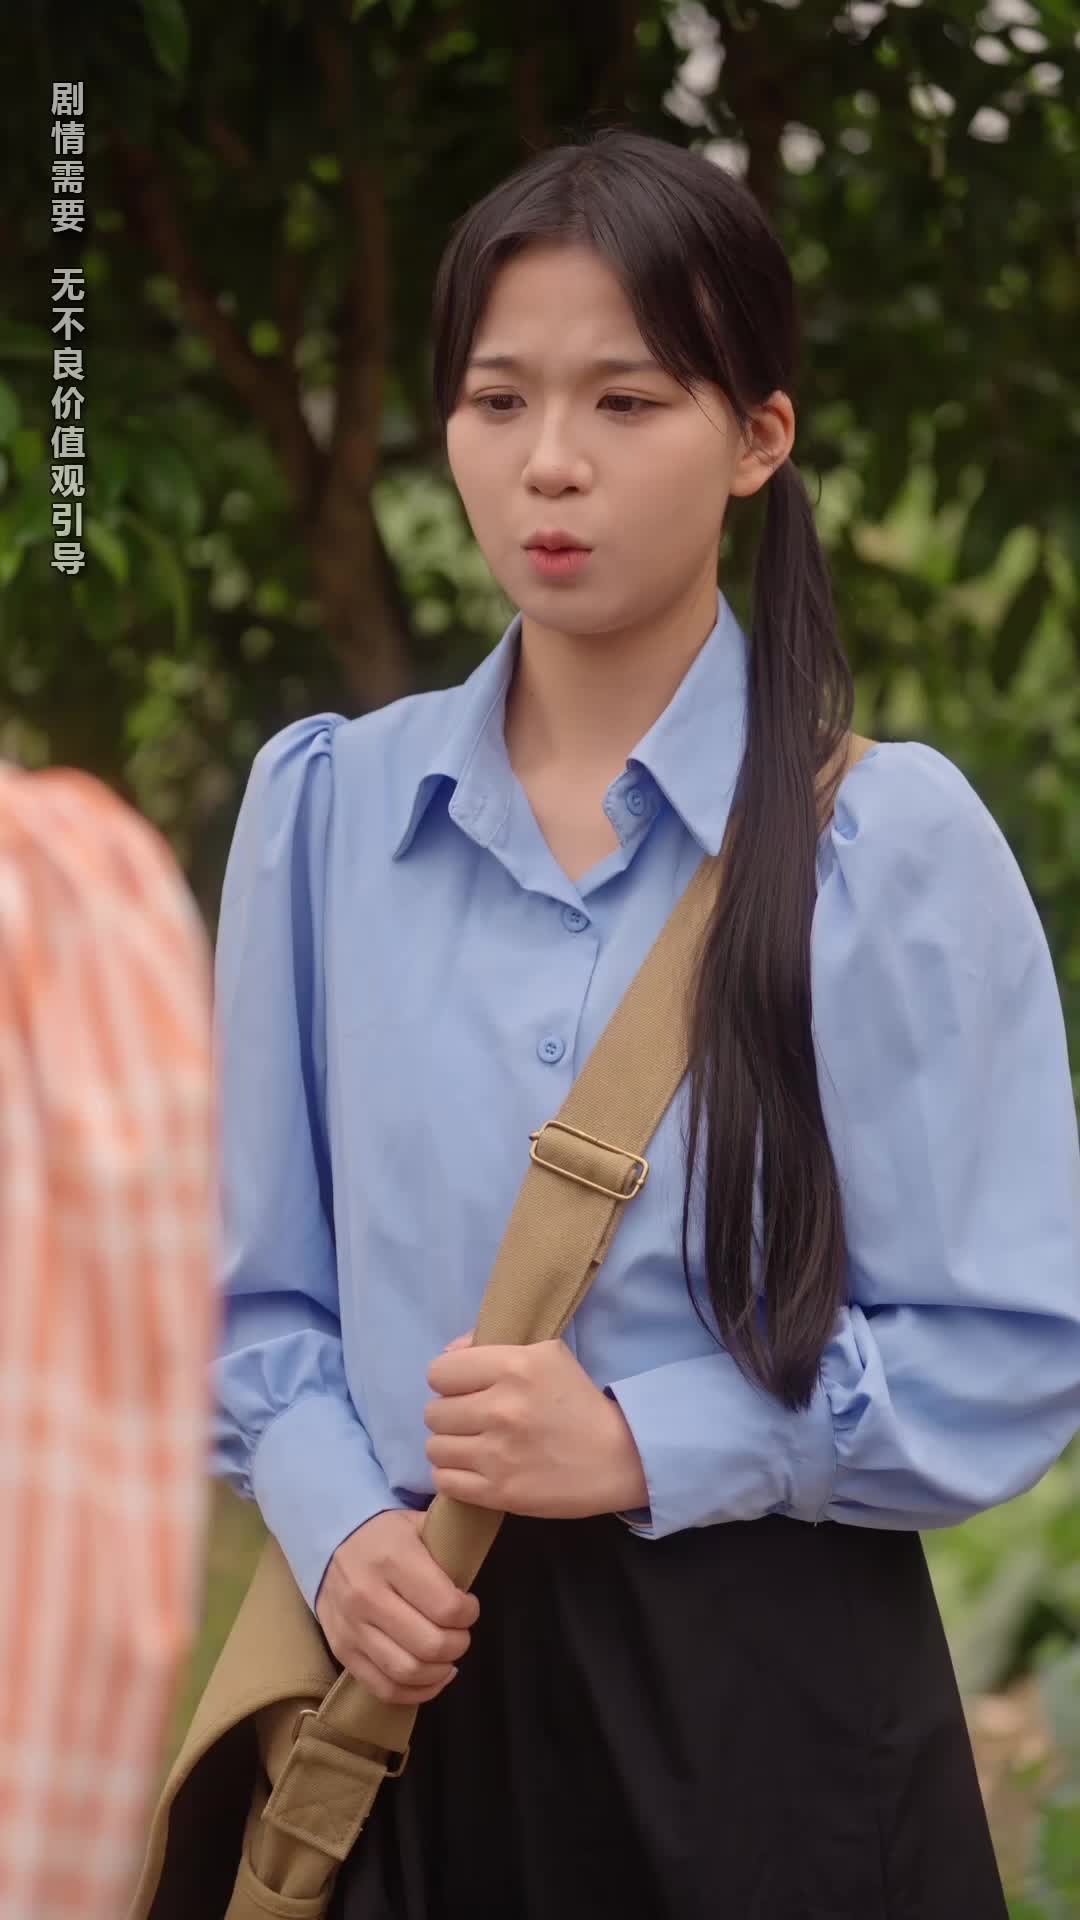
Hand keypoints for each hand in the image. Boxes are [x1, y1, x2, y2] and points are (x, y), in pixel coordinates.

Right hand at [315, 1508, 479, 1705]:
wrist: (327, 1543)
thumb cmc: (385, 1536)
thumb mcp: (417, 1524)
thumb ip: (449, 1547)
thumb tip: (476, 1572)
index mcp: (392, 1558)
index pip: (446, 1606)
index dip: (468, 1613)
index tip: (469, 1606)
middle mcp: (367, 1595)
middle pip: (430, 1645)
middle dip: (458, 1644)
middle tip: (460, 1633)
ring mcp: (351, 1627)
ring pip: (407, 1671)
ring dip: (439, 1671)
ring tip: (447, 1656)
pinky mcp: (342, 1651)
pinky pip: (384, 1689)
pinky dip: (416, 1692)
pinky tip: (431, 1676)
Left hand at [424, 1333, 648, 1518]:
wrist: (619, 1457)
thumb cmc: (579, 1401)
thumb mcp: (545, 1354)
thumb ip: (490, 1346)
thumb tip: (448, 1353)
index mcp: (513, 1367)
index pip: (439, 1371)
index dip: (449, 1381)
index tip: (467, 1390)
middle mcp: (501, 1408)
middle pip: (434, 1412)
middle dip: (450, 1415)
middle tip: (473, 1421)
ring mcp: (498, 1454)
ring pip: (435, 1448)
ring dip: (450, 1446)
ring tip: (473, 1446)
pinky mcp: (500, 1492)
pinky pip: (444, 1482)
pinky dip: (453, 1476)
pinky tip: (473, 1469)